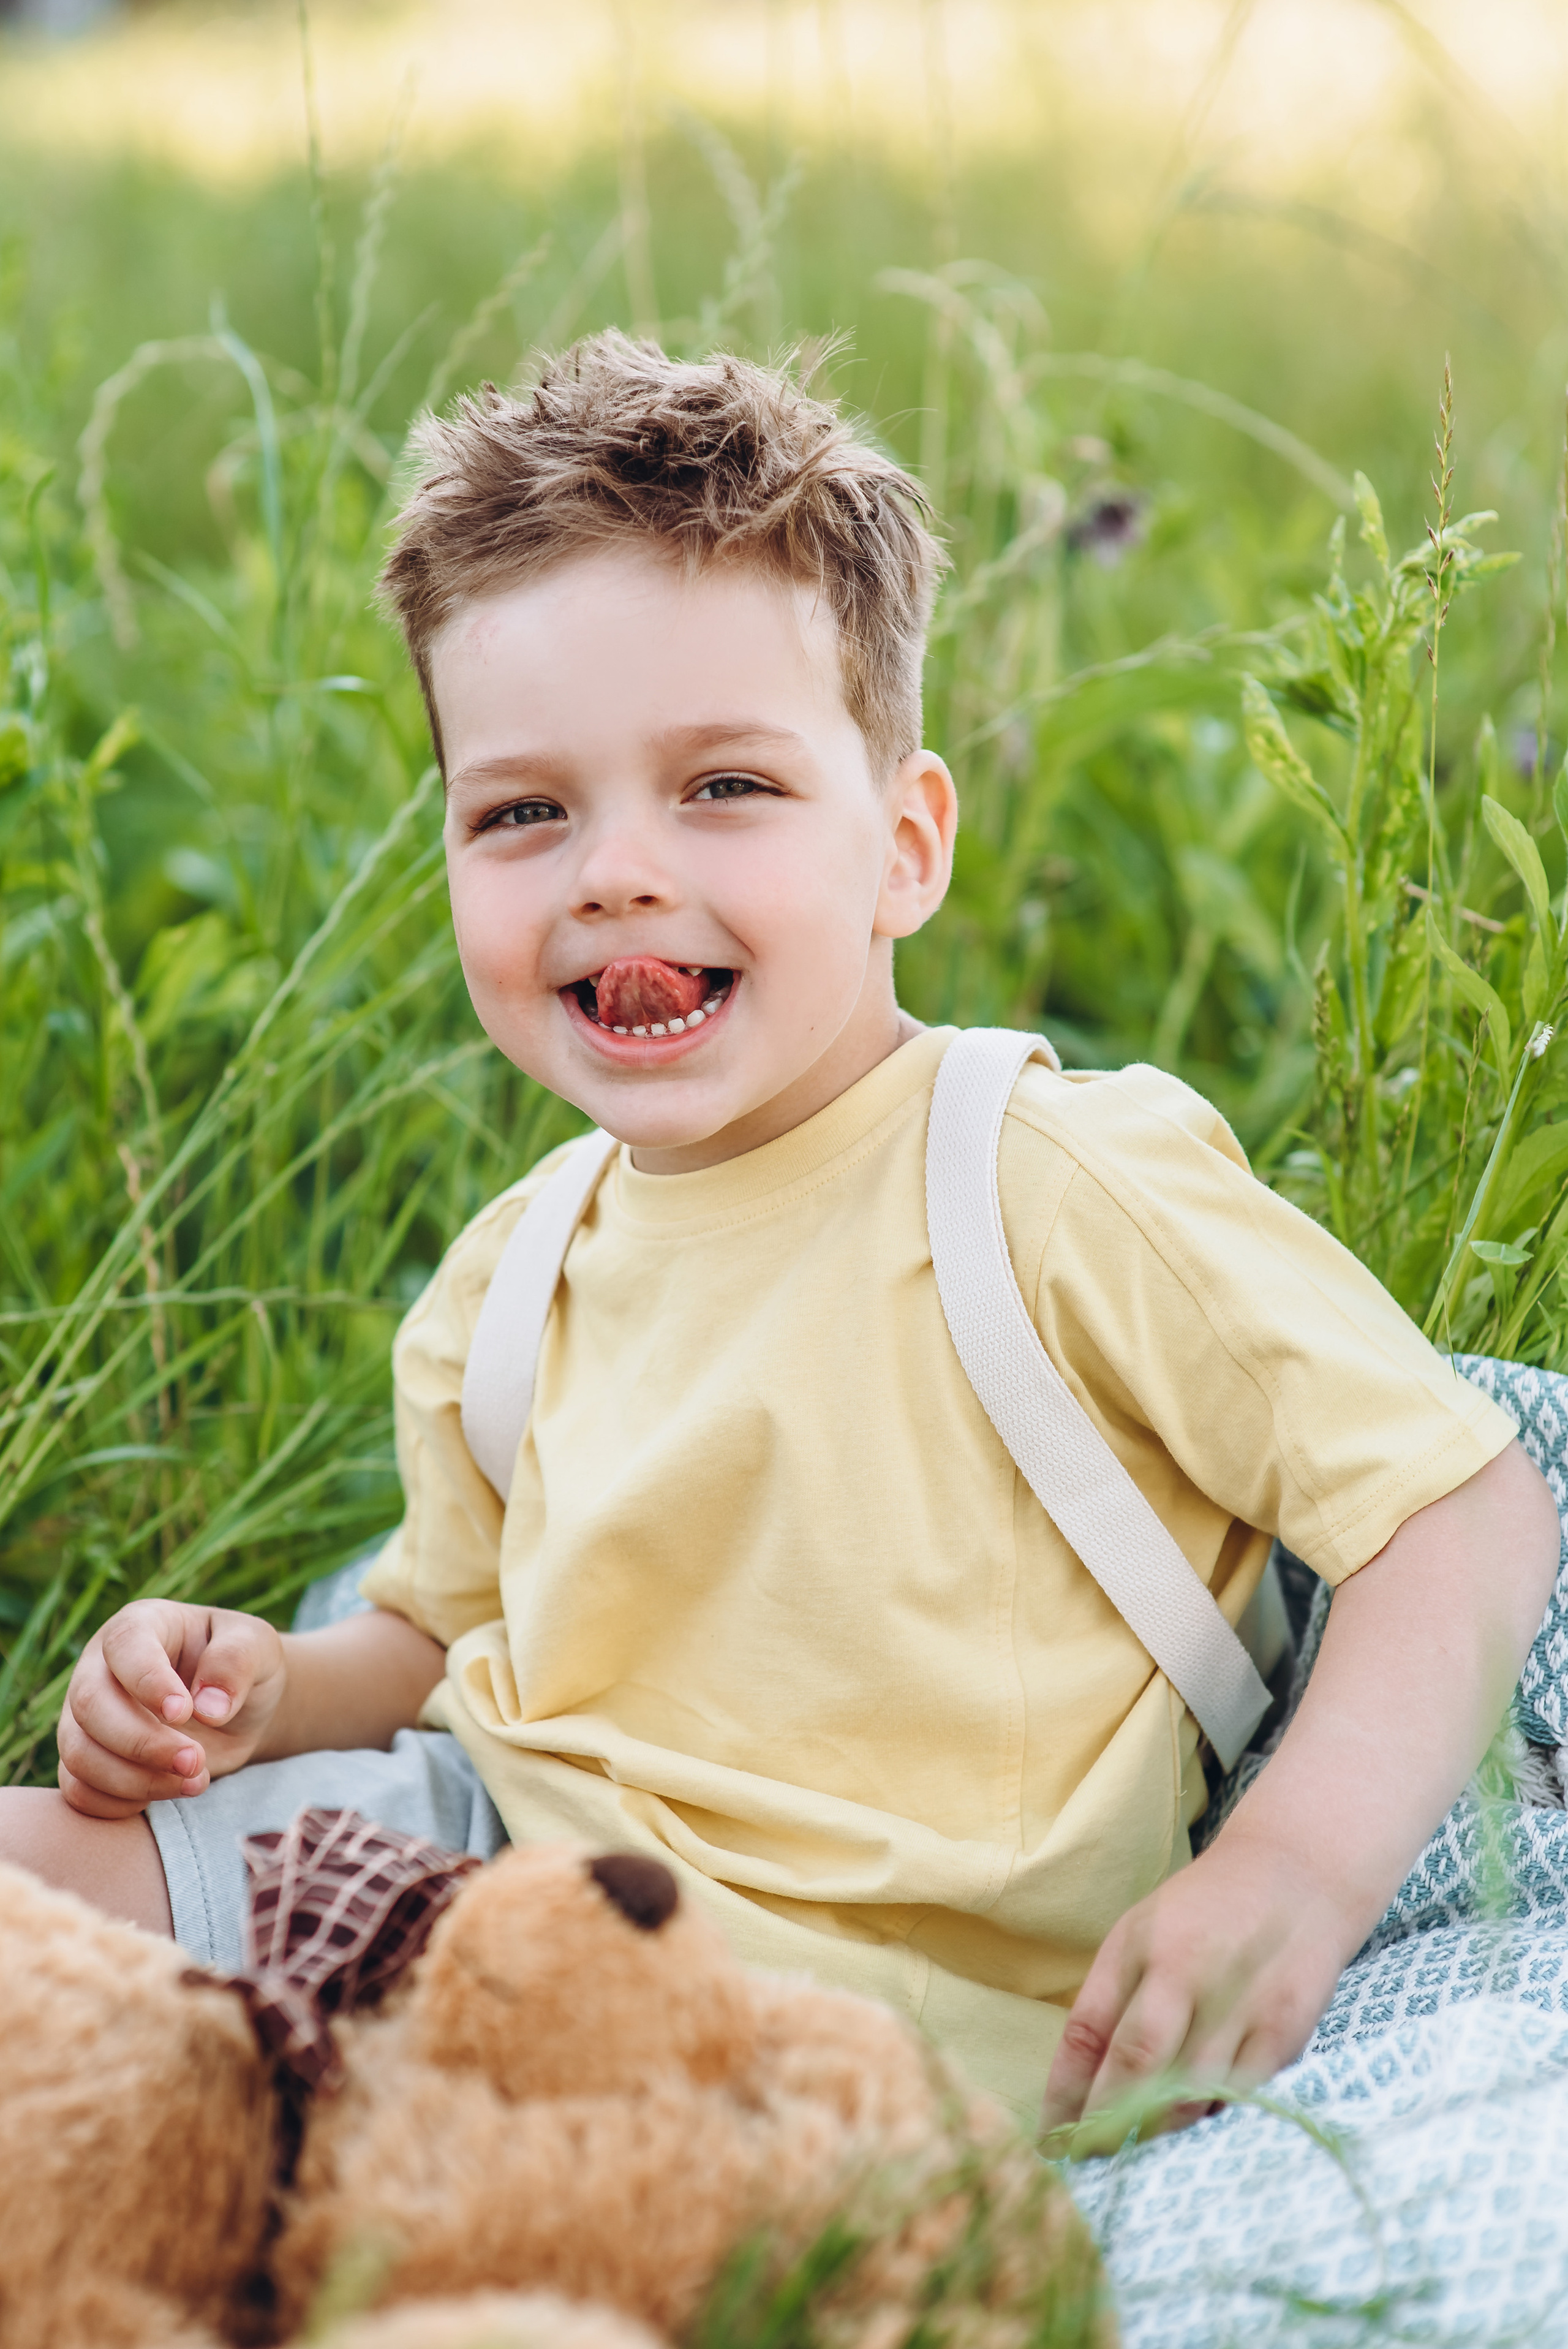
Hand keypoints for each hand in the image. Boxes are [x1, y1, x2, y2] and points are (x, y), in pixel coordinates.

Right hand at [58, 1600, 287, 1819]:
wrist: (239, 1711)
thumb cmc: (243, 1667)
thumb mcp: (257, 1647)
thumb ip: (236, 1663)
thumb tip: (208, 1708)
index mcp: (142, 1625)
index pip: (126, 1645)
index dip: (148, 1681)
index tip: (184, 1713)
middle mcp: (102, 1667)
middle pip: (91, 1705)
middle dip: (143, 1743)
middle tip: (196, 1761)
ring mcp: (86, 1717)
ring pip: (79, 1753)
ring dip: (134, 1779)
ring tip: (195, 1781)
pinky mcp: (86, 1759)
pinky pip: (78, 1790)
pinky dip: (118, 1803)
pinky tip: (166, 1794)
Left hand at [1040, 1824, 1353, 2149]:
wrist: (1296, 1873)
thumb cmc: (1203, 1914)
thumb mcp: (1142, 1936)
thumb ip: (1111, 2003)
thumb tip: (1079, 2091)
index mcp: (1136, 1945)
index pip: (1087, 2030)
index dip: (1064, 2094)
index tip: (1050, 2140)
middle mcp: (1185, 1969)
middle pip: (1136, 2064)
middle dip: (1105, 2123)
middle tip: (1090, 2162)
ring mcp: (1238, 2000)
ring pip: (1189, 2093)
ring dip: (1159, 2133)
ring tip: (1139, 2152)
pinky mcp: (1285, 2027)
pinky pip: (1241, 2097)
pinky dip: (1214, 2118)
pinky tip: (1199, 2124)